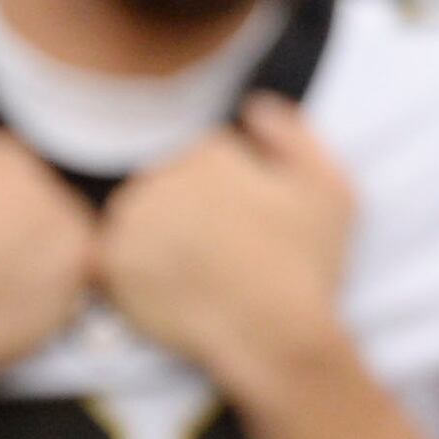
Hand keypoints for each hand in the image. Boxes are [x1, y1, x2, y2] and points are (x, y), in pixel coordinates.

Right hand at [0, 93, 100, 394]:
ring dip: (33, 250)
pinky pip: (79, 264)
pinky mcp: (84, 266)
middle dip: (8, 225)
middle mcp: (39, 177)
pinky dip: (55, 280)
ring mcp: (66, 222)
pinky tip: (15, 296)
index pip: (3, 169)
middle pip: (36, 195)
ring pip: (58, 227)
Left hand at [92, 96, 353, 396]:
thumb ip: (293, 135)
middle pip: (165, 190)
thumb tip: (252, 105)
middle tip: (223, 262)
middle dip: (189, 220)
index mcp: (207, 151)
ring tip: (199, 279)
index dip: (230, 203)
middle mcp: (159, 174)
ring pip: (136, 223)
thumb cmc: (308, 263)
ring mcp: (129, 218)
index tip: (249, 234)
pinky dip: (132, 277)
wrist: (273, 333)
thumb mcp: (331, 187)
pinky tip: (169, 294)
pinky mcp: (107, 262)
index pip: (203, 165)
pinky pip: (110, 262)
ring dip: (158, 244)